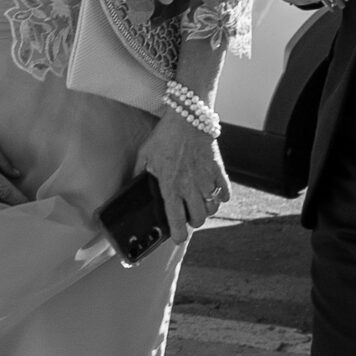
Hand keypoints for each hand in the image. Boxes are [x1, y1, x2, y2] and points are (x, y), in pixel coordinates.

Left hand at [137, 110, 228, 230]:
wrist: (188, 117)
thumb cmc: (164, 135)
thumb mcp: (145, 154)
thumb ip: (139, 173)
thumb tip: (130, 186)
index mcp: (170, 185)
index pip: (175, 218)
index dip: (178, 234)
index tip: (178, 238)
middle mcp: (190, 186)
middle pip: (198, 218)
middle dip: (193, 221)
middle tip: (188, 217)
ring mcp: (206, 178)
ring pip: (212, 207)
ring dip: (207, 210)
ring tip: (200, 205)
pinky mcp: (218, 170)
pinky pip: (225, 191)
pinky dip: (222, 196)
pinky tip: (215, 193)